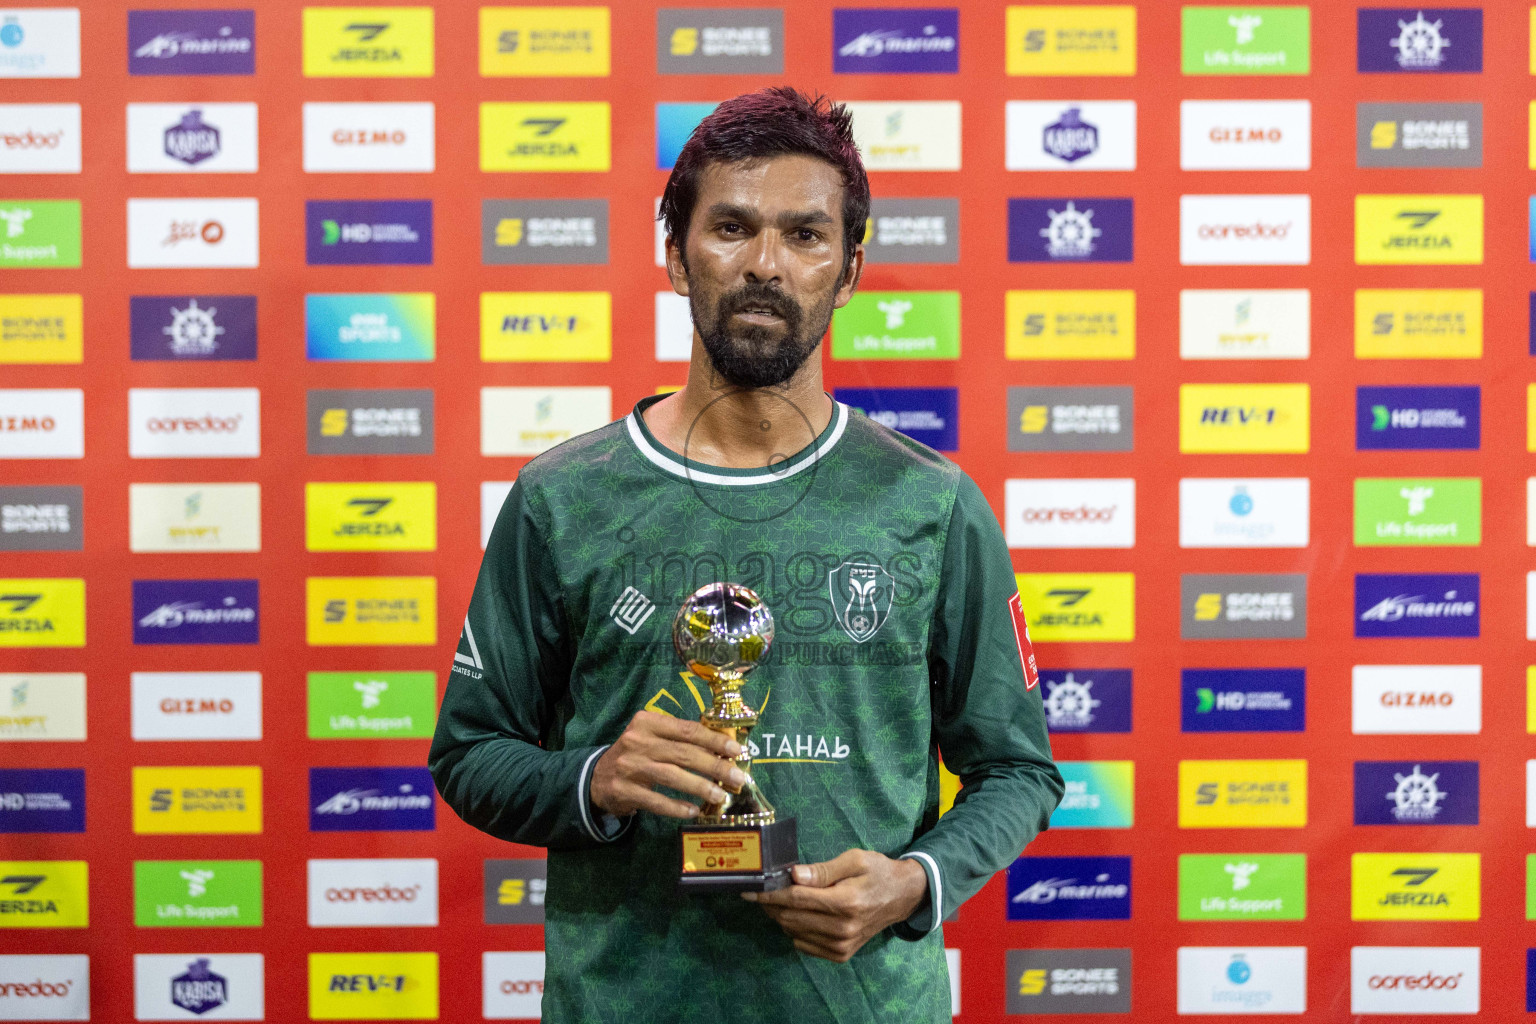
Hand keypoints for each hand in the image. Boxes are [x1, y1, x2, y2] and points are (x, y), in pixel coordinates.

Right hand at [590, 710, 746, 818]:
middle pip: (684, 753)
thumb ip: (681, 739)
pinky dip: (677, 807)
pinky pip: (657, 801)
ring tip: (721, 795)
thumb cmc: (636, 754)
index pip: (688, 730)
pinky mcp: (624, 790)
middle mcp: (637, 741)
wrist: (597, 777)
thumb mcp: (653, 737)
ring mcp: (629, 766)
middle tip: (737, 777)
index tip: (737, 751)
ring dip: (701, 787)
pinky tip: (693, 811)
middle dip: (715, 766)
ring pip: (673, 776)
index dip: (715, 740)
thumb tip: (722, 749)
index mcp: (648, 722)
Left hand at [745, 850, 929, 961]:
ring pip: (793, 932)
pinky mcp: (841, 954)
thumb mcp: (854, 859)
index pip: (796, 899)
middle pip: (790, 917)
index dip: (769, 894)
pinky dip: (796, 928)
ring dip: (782, 915)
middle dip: (771, 903)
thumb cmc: (877, 872)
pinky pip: (803, 944)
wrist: (902, 897)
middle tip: (765, 888)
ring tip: (785, 898)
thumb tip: (793, 875)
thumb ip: (822, 870)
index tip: (749, 890)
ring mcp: (842, 945)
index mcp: (846, 902)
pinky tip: (803, 913)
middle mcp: (843, 929)